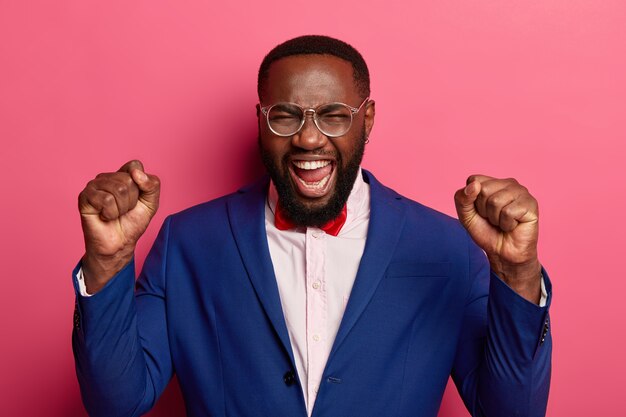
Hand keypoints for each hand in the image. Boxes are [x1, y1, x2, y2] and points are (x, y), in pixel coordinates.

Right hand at [78, 160, 159, 292]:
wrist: (120, 244)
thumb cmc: (133, 223)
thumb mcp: (151, 203)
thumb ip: (152, 185)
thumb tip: (136, 173)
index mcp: (122, 175)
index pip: (135, 165)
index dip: (142, 185)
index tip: (138, 199)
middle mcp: (107, 177)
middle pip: (128, 179)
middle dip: (131, 200)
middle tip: (124, 210)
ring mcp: (94, 186)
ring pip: (118, 189)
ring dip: (122, 208)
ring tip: (115, 214)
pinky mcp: (84, 197)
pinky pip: (106, 199)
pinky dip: (111, 213)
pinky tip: (105, 217)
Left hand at [454, 175, 540, 302]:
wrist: (502, 253)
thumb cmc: (486, 231)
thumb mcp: (466, 216)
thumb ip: (462, 199)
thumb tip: (474, 185)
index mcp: (493, 182)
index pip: (474, 180)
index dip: (472, 200)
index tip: (480, 211)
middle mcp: (508, 183)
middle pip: (484, 190)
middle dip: (484, 210)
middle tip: (493, 219)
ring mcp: (522, 192)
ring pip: (496, 201)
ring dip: (495, 218)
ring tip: (502, 222)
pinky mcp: (531, 204)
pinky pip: (508, 212)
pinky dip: (506, 224)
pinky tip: (513, 226)